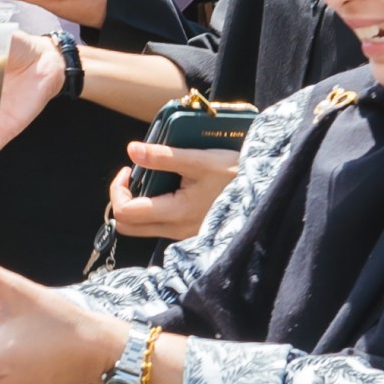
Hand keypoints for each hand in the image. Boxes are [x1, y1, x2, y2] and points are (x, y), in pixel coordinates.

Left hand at [107, 145, 240, 242]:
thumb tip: (132, 150)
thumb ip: (162, 156)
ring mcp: (184, 234)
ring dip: (139, 203)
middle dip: (124, 198)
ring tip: (154, 177)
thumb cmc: (236, 174)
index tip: (129, 169)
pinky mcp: (190, 231)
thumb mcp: (200, 159)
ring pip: (144, 227)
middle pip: (128, 226)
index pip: (126, 213)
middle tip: (135, 175)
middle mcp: (177, 230)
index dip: (118, 189)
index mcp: (176, 213)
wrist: (265, 190)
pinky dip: (155, 207)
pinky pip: (161, 225)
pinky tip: (170, 186)